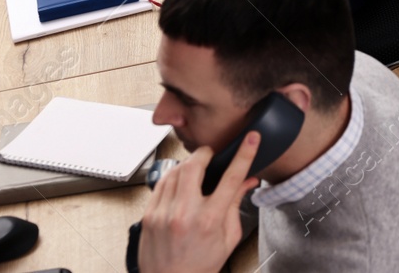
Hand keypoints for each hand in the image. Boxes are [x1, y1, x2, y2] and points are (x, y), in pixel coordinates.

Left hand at [138, 133, 259, 272]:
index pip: (231, 178)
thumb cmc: (199, 265)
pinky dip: (172, 177)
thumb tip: (248, 181)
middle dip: (205, 153)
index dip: (244, 154)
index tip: (250, 139)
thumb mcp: (228, 238)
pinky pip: (161, 184)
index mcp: (210, 220)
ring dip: (188, 164)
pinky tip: (179, 182)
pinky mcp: (148, 216)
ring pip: (175, 171)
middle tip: (211, 153)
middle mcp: (184, 214)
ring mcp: (163, 214)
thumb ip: (236, 206)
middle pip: (194, 166)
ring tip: (195, 169)